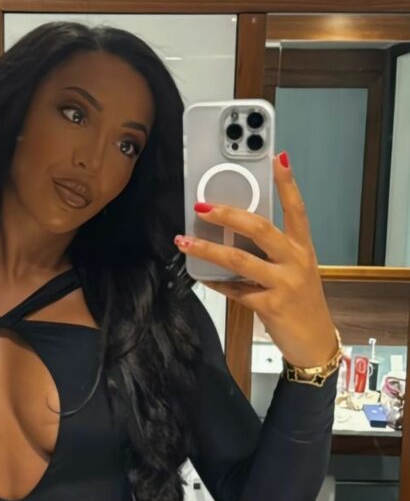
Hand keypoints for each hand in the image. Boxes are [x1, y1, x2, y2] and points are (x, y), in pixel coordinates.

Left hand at [174, 151, 339, 367]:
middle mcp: (296, 261)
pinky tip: (201, 277)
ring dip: (208, 249)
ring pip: (240, 259)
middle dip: (229, 214)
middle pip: (261, 228)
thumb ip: (273, 254)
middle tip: (203, 206)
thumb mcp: (295, 272)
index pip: (297, 209)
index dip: (288, 183)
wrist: (314, 342)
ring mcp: (284, 283)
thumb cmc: (302, 304)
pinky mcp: (270, 306)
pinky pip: (235, 291)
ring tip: (185, 241)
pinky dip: (216, 283)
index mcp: (302, 248)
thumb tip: (236, 237)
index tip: (278, 158)